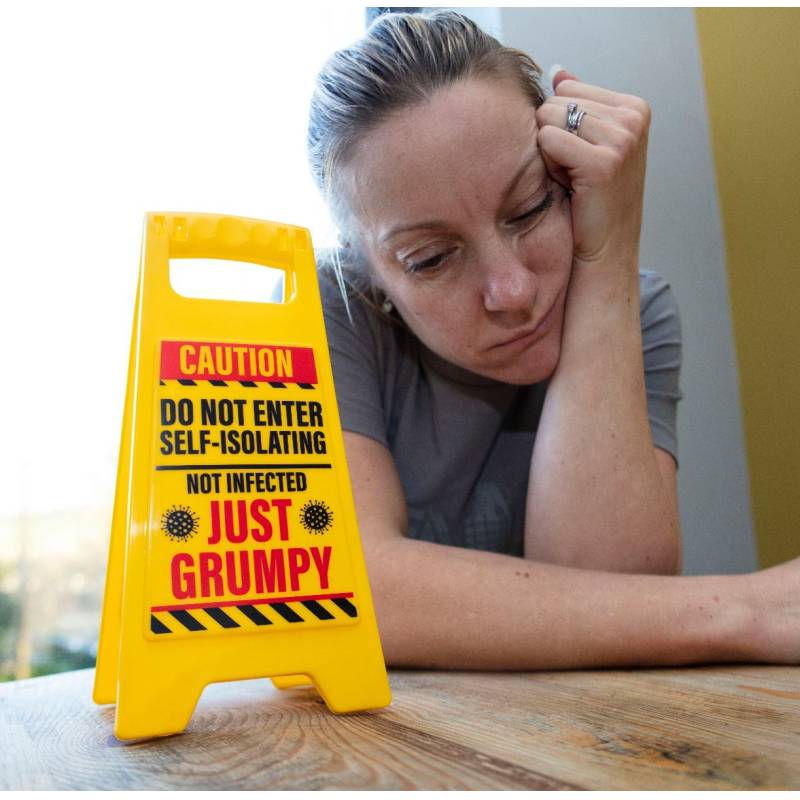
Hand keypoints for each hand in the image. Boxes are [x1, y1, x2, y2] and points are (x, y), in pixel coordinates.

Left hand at [535, 68, 650, 270]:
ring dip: (551, 155)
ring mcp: (623, 137)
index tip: (582, 159)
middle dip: (554, 139)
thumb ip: (577, 105)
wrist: (606, 251)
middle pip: (554, 102)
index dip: (562, 127)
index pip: (566, 90)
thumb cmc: (592, 202)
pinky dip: (549, 166)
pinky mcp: (604, 161)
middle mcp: (634, 117)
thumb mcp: (588, 145)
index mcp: (634, 106)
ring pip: (548, 120)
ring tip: (574, 179)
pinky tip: (570, 186)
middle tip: (575, 173)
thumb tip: (558, 72)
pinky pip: (548, 141)